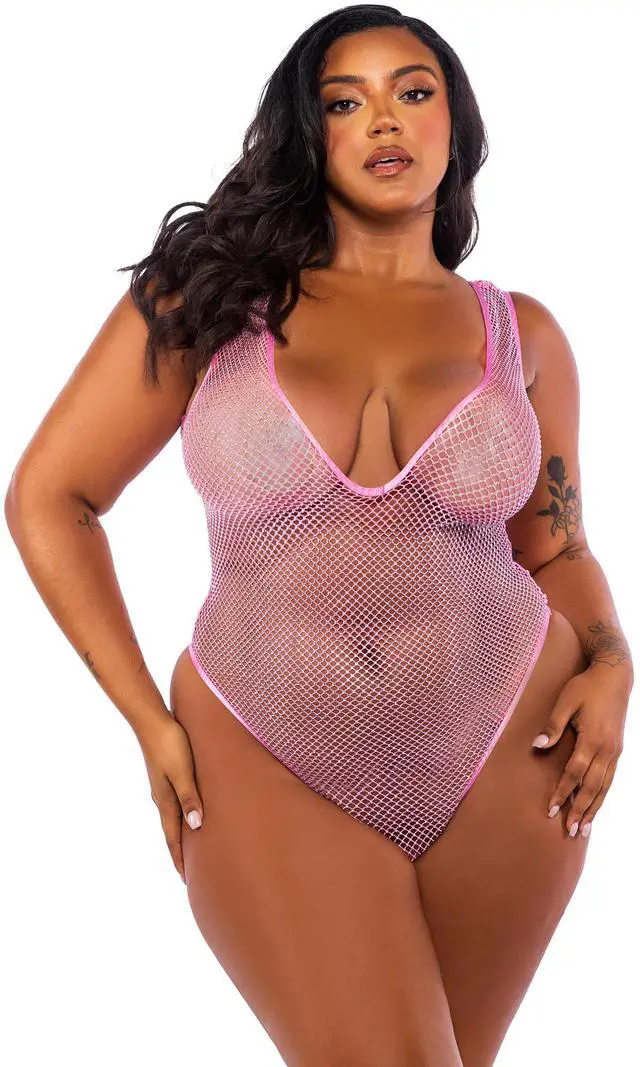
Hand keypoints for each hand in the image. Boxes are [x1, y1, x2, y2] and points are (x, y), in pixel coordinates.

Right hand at [139, 715, 203, 883]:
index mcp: (165, 800)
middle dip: (181, 852)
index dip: (180, 859)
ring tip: (191, 846)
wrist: (151, 720)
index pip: (173, 837)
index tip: (187, 880)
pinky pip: (174, 802)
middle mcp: (161, 797)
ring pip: (173, 817)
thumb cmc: (170, 744)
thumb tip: (196, 828)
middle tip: (190, 872)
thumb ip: (190, 798)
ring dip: (181, 833)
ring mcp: (162, 786)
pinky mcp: (165, 774)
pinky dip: (181, 815)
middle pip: (172, 831)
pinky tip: (188, 811)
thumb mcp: (183, 773)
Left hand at [531, 662, 630, 838]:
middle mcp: (607, 750)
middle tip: (569, 831)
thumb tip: (537, 747)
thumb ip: (552, 725)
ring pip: (604, 787)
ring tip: (584, 828)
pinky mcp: (617, 749)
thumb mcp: (565, 701)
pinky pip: (610, 778)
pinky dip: (602, 795)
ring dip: (594, 808)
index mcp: (592, 739)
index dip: (562, 793)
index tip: (551, 809)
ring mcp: (615, 751)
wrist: (614, 676)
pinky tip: (596, 805)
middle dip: (580, 810)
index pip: (574, 774)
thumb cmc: (586, 686)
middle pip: (591, 787)